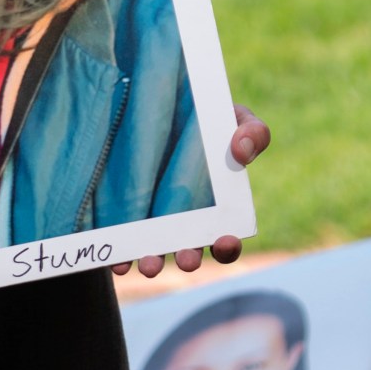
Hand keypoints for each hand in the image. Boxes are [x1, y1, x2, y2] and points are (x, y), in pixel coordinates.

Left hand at [116, 103, 270, 278]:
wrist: (164, 104)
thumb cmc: (210, 117)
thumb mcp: (236, 118)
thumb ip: (253, 132)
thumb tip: (242, 151)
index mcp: (218, 207)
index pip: (226, 238)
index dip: (227, 246)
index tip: (224, 242)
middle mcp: (186, 218)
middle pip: (190, 247)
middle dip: (189, 256)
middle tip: (187, 260)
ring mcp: (154, 215)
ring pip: (156, 247)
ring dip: (153, 260)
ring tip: (150, 265)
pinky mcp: (125, 207)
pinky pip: (122, 234)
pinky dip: (120, 250)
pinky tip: (118, 259)